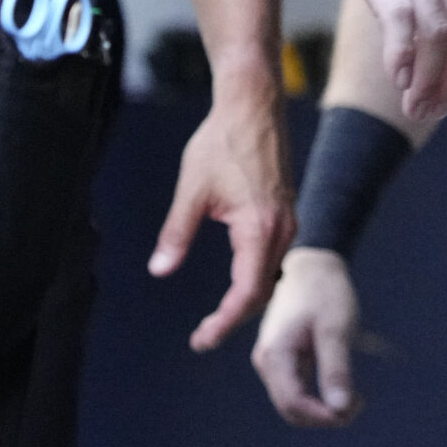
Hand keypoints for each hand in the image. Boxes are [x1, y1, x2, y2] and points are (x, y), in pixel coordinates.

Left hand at [151, 81, 293, 350]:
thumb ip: (177, 234)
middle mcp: (281, 228)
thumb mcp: (191, 190)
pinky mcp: (284, 211)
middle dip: (234, 318)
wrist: (253, 106)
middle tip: (203, 337)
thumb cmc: (221, 142)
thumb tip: (159, 270)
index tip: (202, 340)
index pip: (246, 292)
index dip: (225, 322)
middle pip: (262, 290)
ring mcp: (287, 220)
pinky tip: (237, 284)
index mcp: (259, 227)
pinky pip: (273, 257)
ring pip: (270, 275)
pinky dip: (255, 278)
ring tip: (217, 318)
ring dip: (246, 300)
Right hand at [250, 247, 364, 426]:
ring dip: (323, 407)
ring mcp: (274, 361)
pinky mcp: (284, 358)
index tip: (351, 412)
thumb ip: (336, 369)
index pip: (293, 403)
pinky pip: (299, 388)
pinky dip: (320, 395)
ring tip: (357, 398)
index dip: (322, 416)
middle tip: (358, 405)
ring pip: (294, 401)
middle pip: (291, 408)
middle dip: (323, 415)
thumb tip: (340, 408)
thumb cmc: (325, 292)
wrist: (313, 264)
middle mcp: (267, 362)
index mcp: (274, 355)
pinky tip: (346, 388)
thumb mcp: (336, 329)